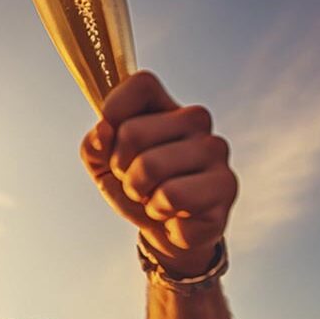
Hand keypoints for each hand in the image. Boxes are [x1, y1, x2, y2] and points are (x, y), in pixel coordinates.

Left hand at [80, 71, 237, 278]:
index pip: (141, 83)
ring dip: (140, 194)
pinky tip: (174, 213)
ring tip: (154, 198)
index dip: (114, 111)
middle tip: (137, 182)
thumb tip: (103, 131)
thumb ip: (95, 145)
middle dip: (121, 170)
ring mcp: (213, 151)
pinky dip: (160, 212)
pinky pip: (172, 196)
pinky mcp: (225, 184)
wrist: (168, 235)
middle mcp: (195, 121)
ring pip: (150, 166)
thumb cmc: (139, 191)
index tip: (113, 140)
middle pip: (132, 132)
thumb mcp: (103, 167)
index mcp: (165, 107)